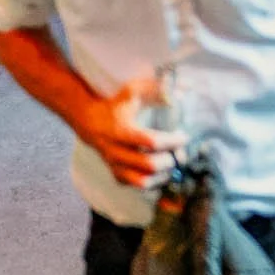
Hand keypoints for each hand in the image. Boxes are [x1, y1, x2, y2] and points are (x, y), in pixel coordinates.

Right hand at [76, 76, 188, 191]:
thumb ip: (156, 88)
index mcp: (121, 130)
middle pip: (149, 164)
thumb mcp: (133, 91)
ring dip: (163, 174)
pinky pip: (138, 186)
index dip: (171, 141)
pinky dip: (155, 181)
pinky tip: (163, 170)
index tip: (183, 136)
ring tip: (172, 162)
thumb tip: (178, 91)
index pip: (151, 141)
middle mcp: (116, 152)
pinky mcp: (118, 175)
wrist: (91, 123)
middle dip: (170, 159)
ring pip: (143, 181)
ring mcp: (116, 166)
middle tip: (180, 152)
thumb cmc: (116, 105)